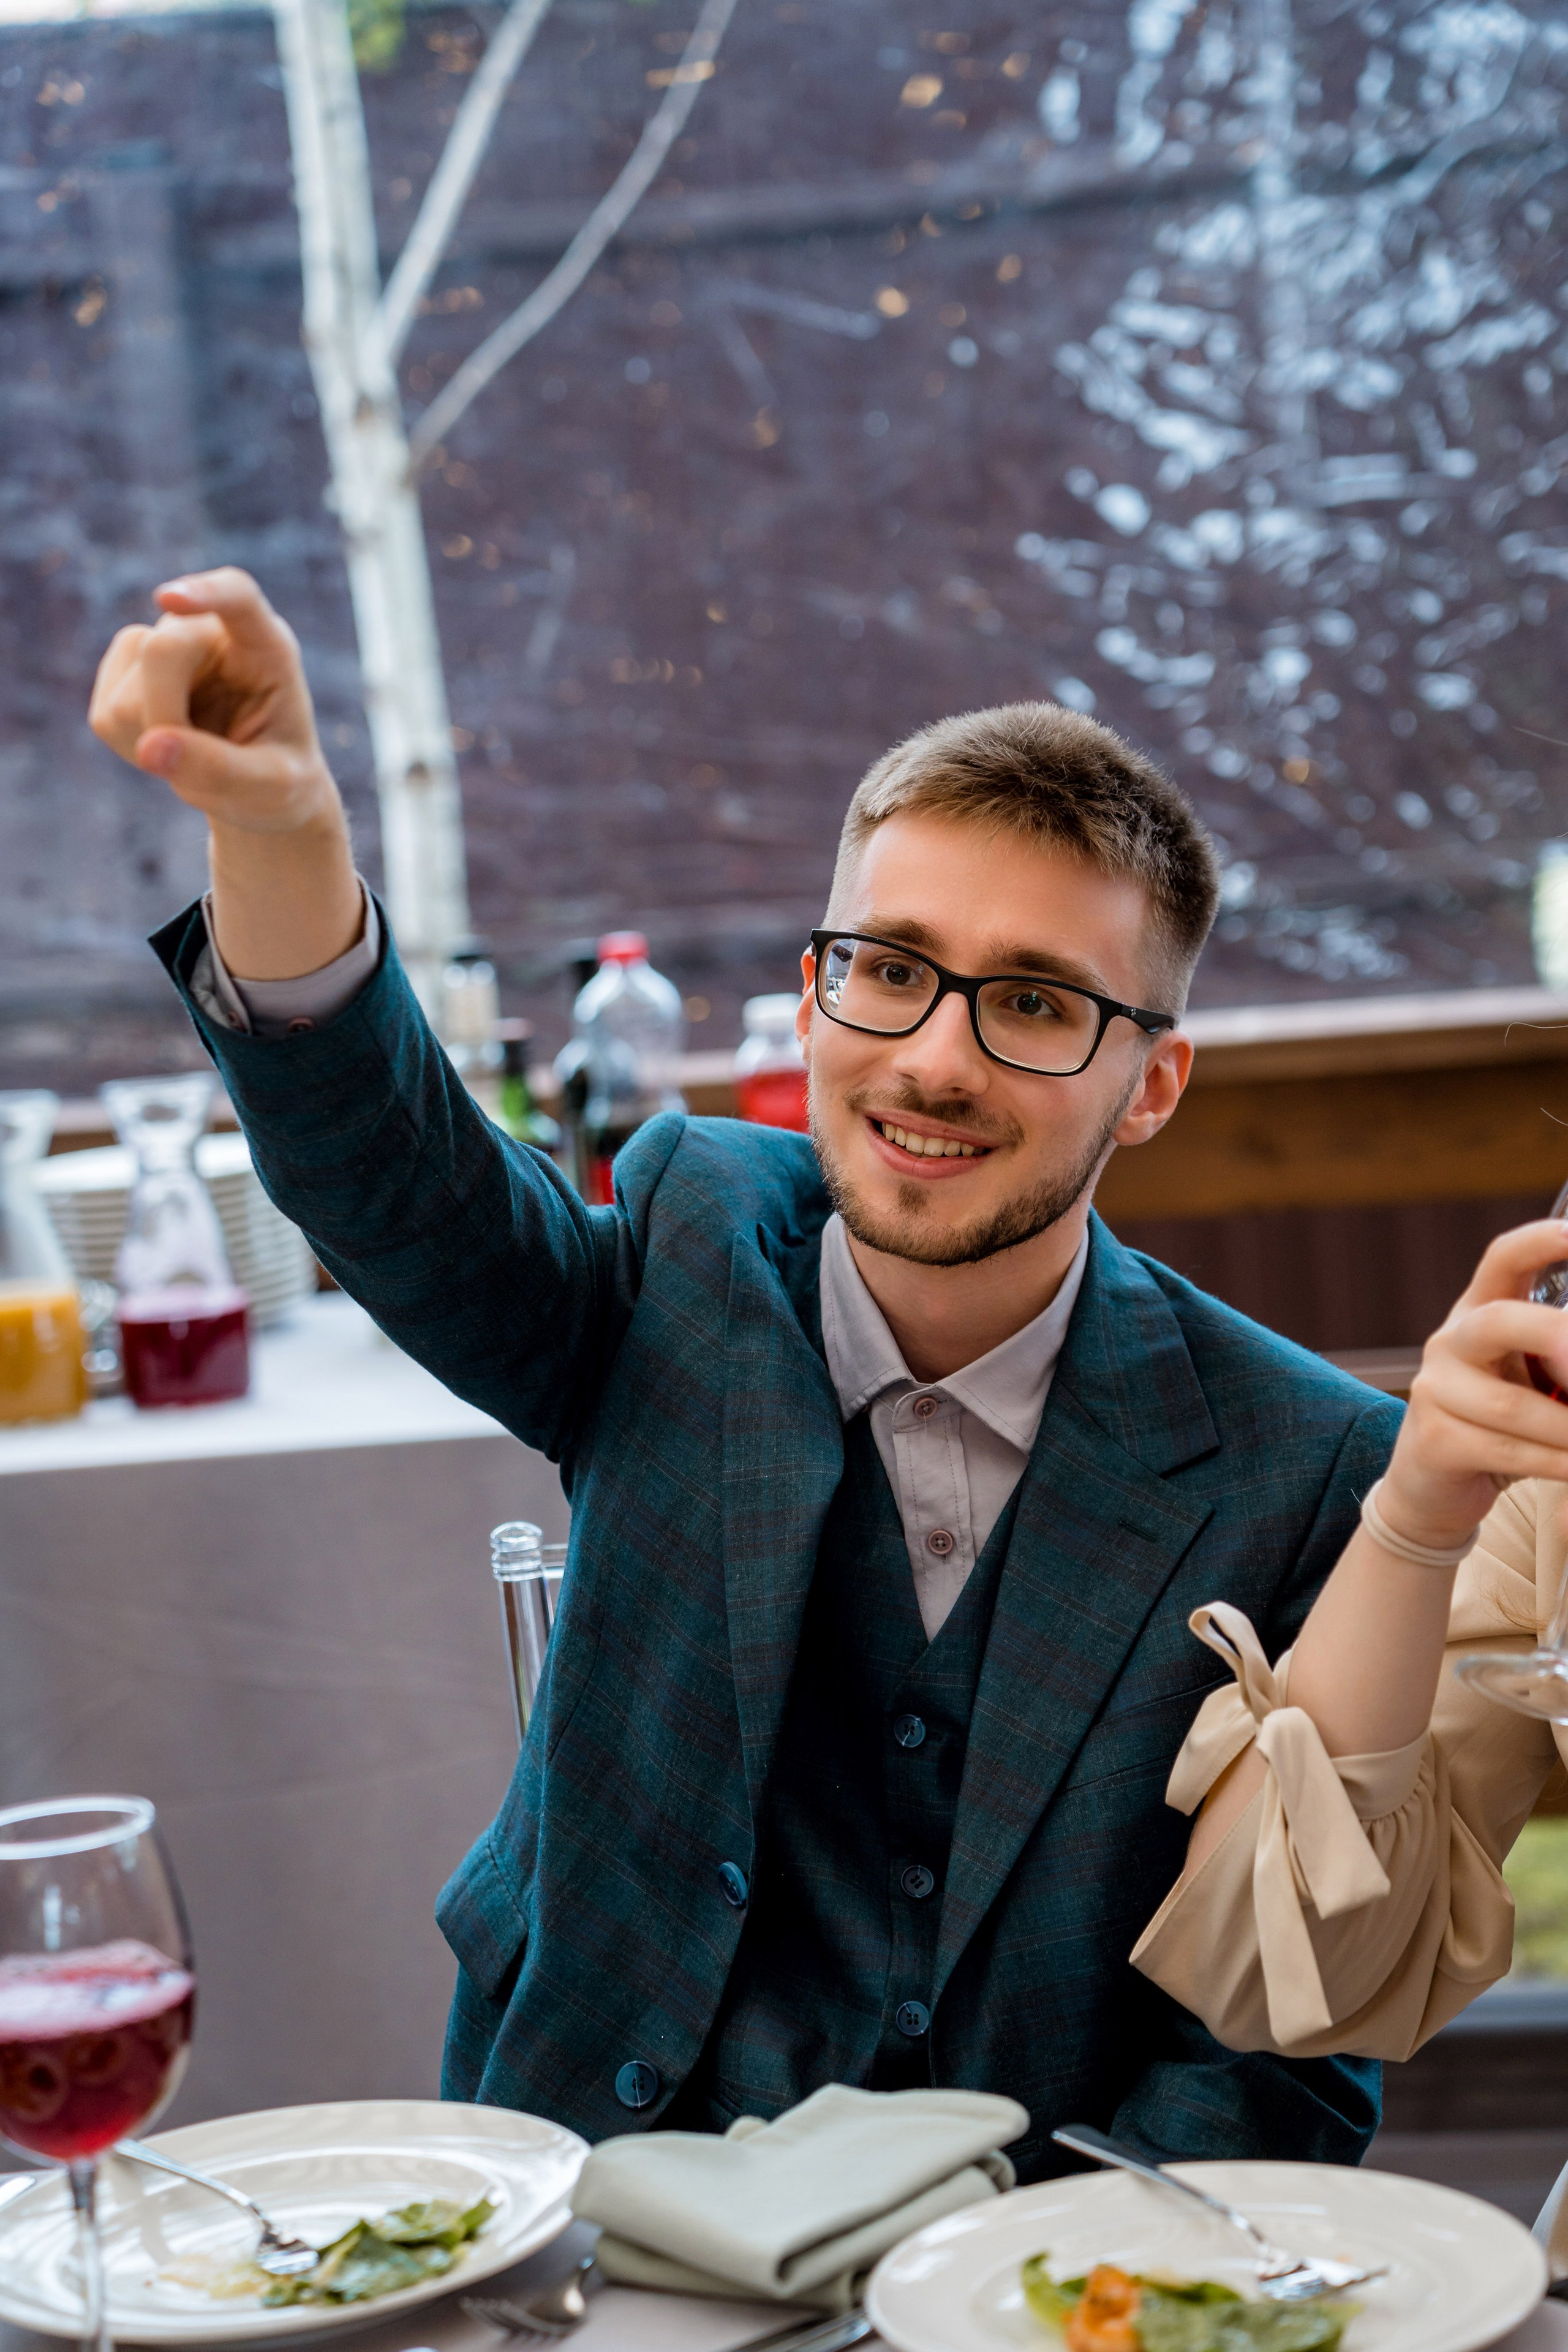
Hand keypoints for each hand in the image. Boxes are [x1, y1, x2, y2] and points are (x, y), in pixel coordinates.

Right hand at [89, 568, 342, 838]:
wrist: (258, 789)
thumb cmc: (279, 779)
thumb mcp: (273, 786)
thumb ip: (222, 769)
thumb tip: (149, 748)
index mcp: (265, 645)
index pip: (236, 595)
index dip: (204, 594)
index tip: (168, 599)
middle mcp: (210, 632)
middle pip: (161, 651)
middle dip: (169, 717)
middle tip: (205, 766)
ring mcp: (162, 646)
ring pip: (125, 692)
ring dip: (155, 740)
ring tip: (198, 754)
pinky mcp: (123, 675)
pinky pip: (105, 715)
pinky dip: (133, 747)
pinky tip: (170, 749)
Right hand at [1381, 1221, 1567, 1548]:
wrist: (1432, 1486)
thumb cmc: (1500, 1425)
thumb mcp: (1530, 1379)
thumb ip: (1558, 1359)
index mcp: (1478, 1313)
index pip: (1501, 1261)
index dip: (1538, 1242)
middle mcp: (1450, 1343)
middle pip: (1498, 1321)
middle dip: (1556, 1337)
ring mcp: (1435, 1392)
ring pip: (1511, 1405)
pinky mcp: (1436, 1441)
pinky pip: (1506, 1451)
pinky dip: (1557, 1462)